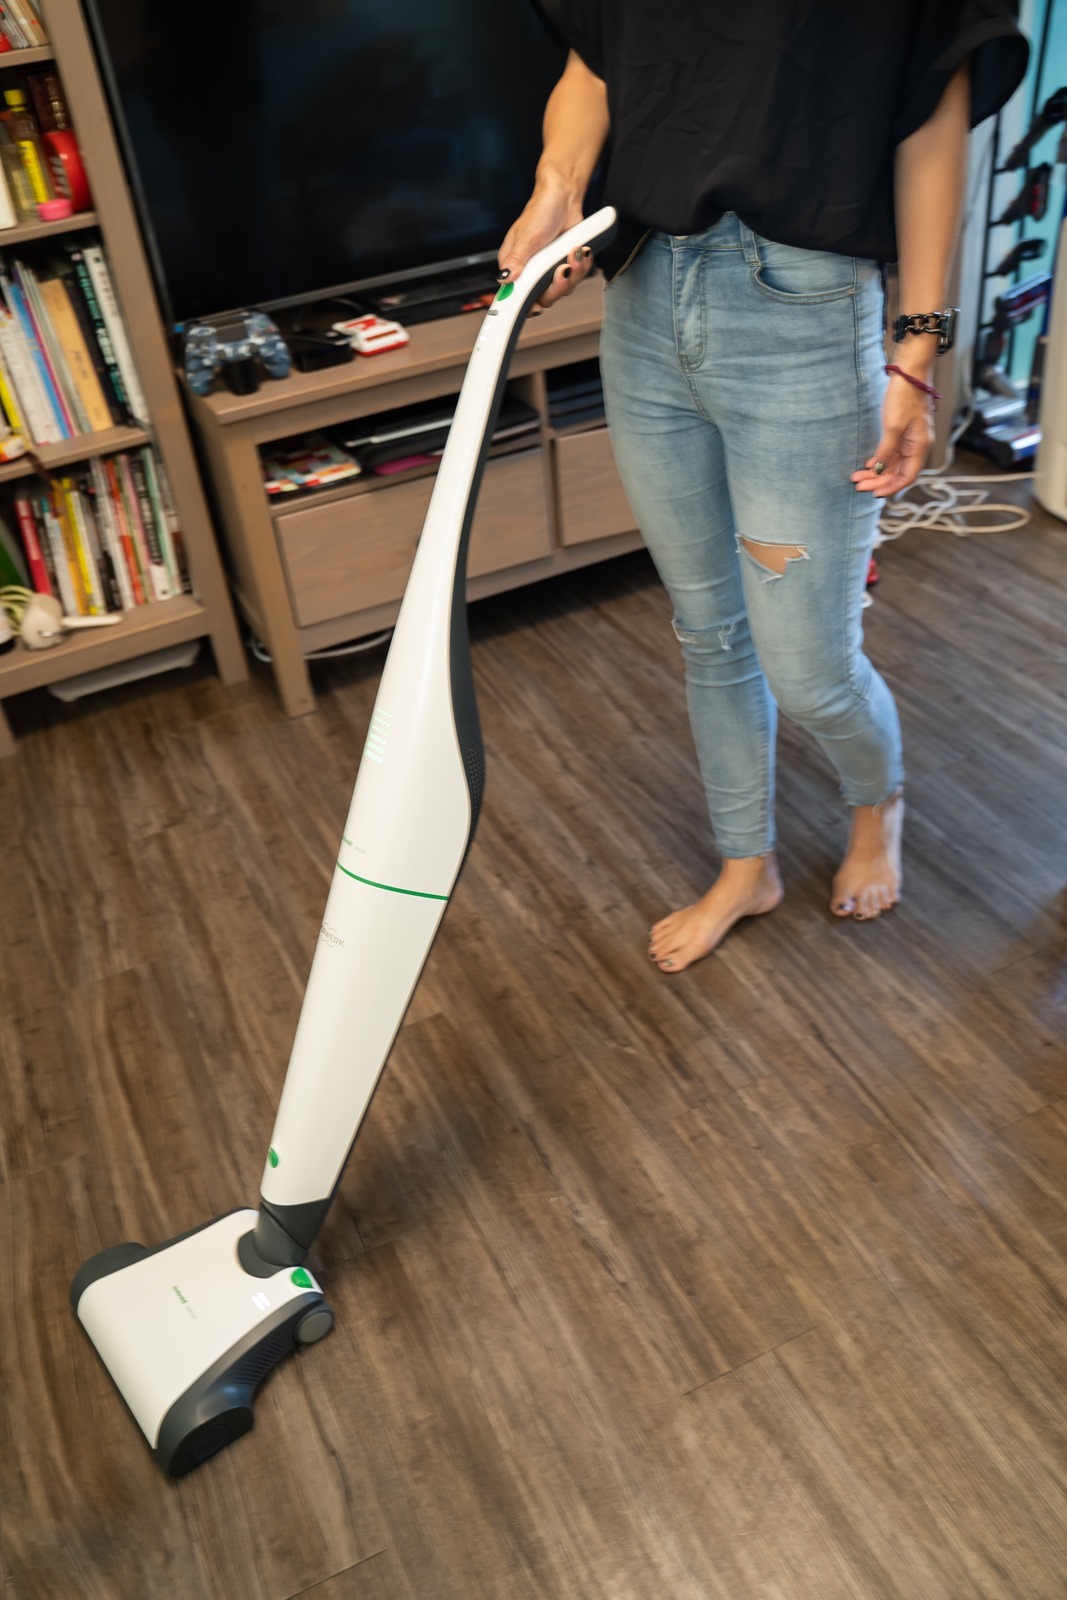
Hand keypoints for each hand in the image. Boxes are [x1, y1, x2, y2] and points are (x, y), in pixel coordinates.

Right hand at [497, 177, 595, 309]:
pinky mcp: (565, 266)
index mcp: (515, 267)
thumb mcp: (527, 236)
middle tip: (563, 269)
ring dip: (574, 274)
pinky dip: (582, 267)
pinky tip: (582, 252)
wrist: (563, 197)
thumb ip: (517, 260)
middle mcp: (531, 272)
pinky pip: (576, 279)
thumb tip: (505, 279)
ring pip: (563, 290)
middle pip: (544, 298)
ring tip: (575, 252)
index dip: (525, 306)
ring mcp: (549, 271)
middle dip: (557, 287)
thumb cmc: (540, 211)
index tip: (535, 307)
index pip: (516, 296)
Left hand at [851, 372, 934, 497]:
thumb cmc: (904, 396)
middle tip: (858, 485)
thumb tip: (880, 471)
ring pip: (893, 463)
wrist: (909, 371)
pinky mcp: (903, 431)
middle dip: (878, 481)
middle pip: (898, 472)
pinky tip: (868, 464)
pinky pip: (891, 452)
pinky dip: (879, 460)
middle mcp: (917, 445)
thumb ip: (886, 451)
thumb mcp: (892, 426)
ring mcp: (910, 439)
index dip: (891, 487)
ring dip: (876, 471)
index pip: (907, 476)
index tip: (873, 493)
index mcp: (920, 446)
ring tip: (857, 477)